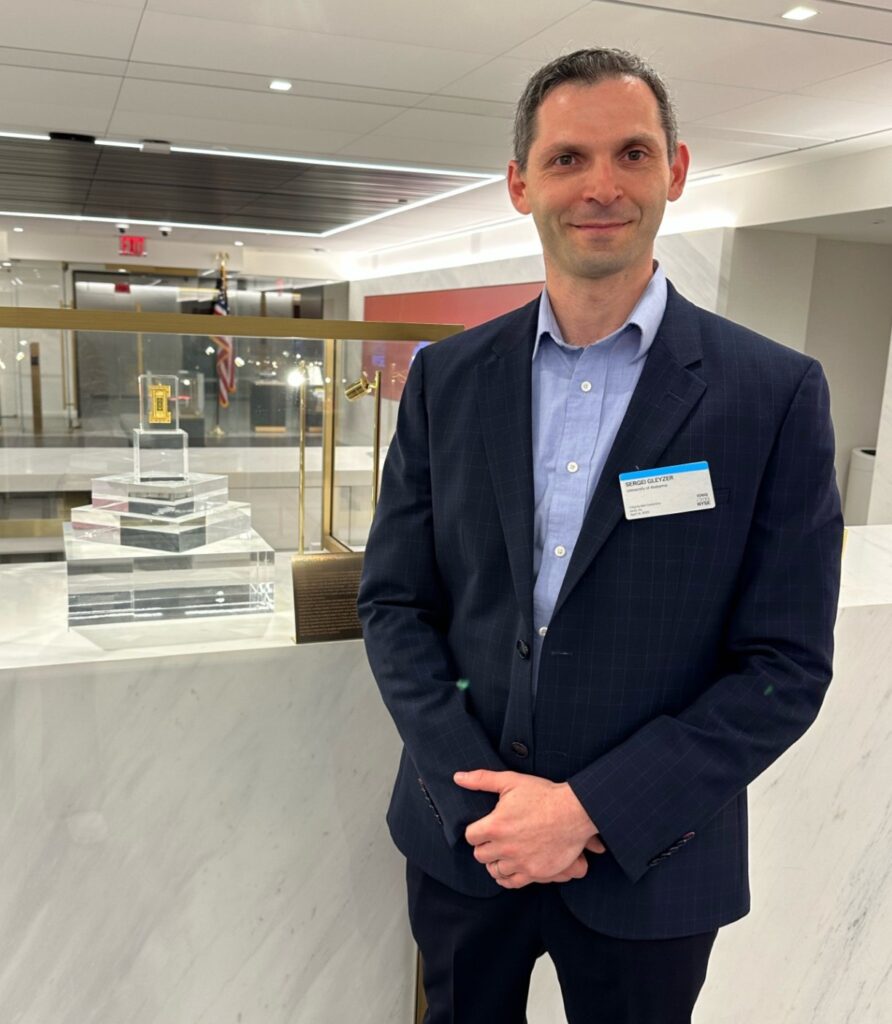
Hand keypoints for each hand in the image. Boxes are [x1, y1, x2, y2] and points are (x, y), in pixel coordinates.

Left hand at [455, 770, 602, 888]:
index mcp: (495, 825)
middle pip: (480, 855)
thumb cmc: (542, 794)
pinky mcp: (534, 872)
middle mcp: (504, 847)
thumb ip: (481, 779)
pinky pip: (511, 882)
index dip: (476, 831)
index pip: (470, 836)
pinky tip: (510, 867)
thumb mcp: (510, 781)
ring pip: (494, 870)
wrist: (574, 811)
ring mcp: (520, 862)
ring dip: (495, 862)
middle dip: (485, 846)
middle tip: (494, 839)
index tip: (484, 827)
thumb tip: (458, 778)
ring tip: (503, 852)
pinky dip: (507, 876)